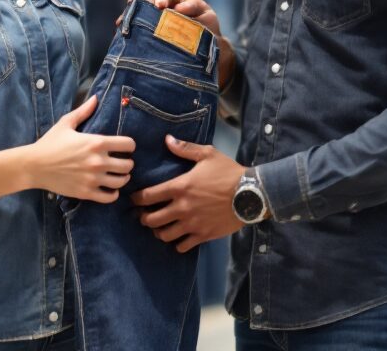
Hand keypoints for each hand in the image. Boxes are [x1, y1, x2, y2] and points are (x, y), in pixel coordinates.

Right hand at [27, 96, 135, 202]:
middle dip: (127, 163)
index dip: (129, 145)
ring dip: (122, 178)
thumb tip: (95, 98)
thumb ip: (83, 111)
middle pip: (128, 165)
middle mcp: (98, 161)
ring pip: (121, 181)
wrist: (34, 166)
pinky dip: (113, 194)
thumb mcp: (66, 124)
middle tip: (122, 162)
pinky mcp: (87, 192)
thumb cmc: (50, 143)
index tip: (125, 147)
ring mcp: (93, 179)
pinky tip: (110, 189)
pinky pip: (110, 197)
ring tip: (118, 175)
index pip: (128, 144)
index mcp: (96, 142)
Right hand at [113, 0, 222, 37]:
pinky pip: (138, 28)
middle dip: (143, 8)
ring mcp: (156, 18)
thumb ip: (195, 10)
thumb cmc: (208, 29)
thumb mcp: (206, 18)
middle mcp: (164, 5)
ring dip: (132, 18)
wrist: (206, 48)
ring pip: (141, 14)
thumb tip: (179, 8)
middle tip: (136, 13)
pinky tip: (120, 32)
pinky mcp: (150, 32)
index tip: (161, 6)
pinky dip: (129, 29)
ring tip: (122, 23)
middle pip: (150, 2)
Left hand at [131, 135, 245, 252]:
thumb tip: (167, 139)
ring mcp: (192, 224)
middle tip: (144, 215)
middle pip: (151, 220)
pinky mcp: (203, 235)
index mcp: (180, 187)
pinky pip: (182, 246)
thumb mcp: (208, 154)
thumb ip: (185, 148)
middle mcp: (182, 207)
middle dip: (144, 218)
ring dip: (158, 232)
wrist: (251, 193)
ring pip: (164, 235)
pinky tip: (179, 238)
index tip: (135, 199)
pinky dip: (177, 244)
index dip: (137, 199)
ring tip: (160, 228)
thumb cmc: (228, 172)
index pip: (147, 196)